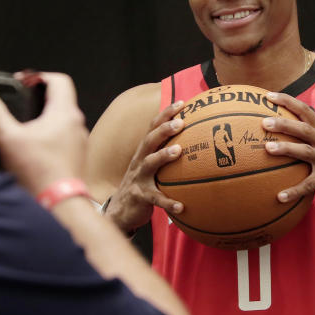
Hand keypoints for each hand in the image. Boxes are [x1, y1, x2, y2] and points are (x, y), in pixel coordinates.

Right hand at [0, 72, 86, 194]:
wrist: (59, 207)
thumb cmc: (39, 174)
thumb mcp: (8, 138)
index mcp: (65, 113)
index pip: (59, 80)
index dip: (38, 76)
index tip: (20, 83)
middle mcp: (76, 125)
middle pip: (60, 100)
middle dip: (37, 99)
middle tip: (15, 104)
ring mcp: (78, 144)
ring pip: (61, 121)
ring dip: (43, 120)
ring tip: (20, 128)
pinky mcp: (75, 160)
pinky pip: (63, 140)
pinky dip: (48, 138)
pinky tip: (30, 150)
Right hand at [104, 100, 185, 233]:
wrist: (119, 211)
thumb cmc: (142, 185)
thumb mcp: (151, 168)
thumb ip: (166, 155)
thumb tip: (195, 143)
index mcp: (143, 152)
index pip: (153, 128)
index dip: (165, 114)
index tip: (182, 103)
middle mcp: (139, 161)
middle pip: (150, 140)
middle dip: (164, 129)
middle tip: (181, 122)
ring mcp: (138, 178)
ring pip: (150, 164)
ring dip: (163, 156)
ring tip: (179, 151)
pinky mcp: (140, 197)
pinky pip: (155, 199)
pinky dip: (168, 202)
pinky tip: (181, 206)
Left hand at [261, 92, 314, 210]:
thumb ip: (313, 134)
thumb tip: (286, 127)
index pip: (305, 110)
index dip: (287, 101)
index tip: (268, 96)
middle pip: (303, 129)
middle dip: (283, 124)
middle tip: (264, 122)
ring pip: (305, 152)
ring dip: (286, 149)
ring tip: (267, 149)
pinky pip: (308, 185)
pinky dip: (294, 191)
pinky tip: (280, 197)